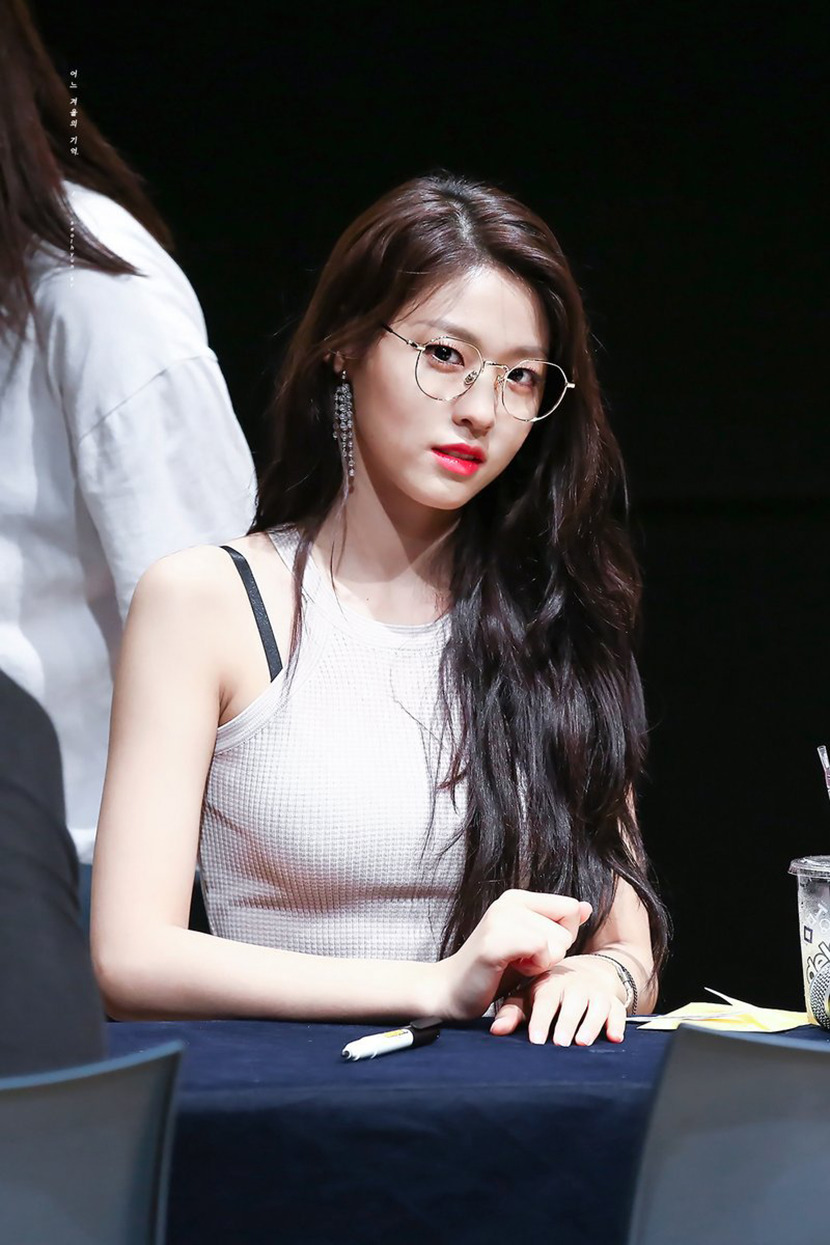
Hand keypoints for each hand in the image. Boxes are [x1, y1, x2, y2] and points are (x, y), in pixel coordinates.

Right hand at [433, 890, 591, 1021]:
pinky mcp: (494, 941)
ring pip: (556, 942)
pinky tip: (510, 969)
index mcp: (518, 898)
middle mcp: (509, 901)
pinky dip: (532, 967)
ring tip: (512, 965)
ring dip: (541, 964)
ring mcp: (500, 918)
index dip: (562, 937)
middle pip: (567, 930)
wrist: (451, 991)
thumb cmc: (495, 972)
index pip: (571, 908)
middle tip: (519, 961)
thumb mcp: (533, 945)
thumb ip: (559, 925)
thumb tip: (587, 907)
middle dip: (552, 954)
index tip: (532, 949)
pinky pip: (541, 949)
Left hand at [489, 955, 627, 1046]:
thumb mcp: (529, 998)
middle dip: (567, 1023)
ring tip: (582, 1042)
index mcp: (551, 985)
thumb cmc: (548, 993)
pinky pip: (618, 1011)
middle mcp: (574, 987)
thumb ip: (512, 1014)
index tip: (536, 1040)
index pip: (546, 1001)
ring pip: (596, 1007)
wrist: (582, 974)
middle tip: (560, 1043)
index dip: (541, 1020)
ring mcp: (595, 993)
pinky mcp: (613, 1002)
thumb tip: (495, 1031)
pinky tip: (615, 1037)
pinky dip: (618, 1024)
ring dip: (591, 1024)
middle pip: (572, 1004)